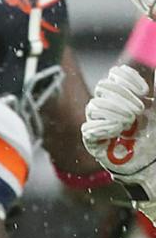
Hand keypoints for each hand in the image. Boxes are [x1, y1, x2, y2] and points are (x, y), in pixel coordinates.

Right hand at [80, 64, 155, 200]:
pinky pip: (89, 129)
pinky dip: (103, 126)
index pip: (114, 76)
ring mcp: (100, 123)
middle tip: (140, 111)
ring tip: (130, 122)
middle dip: (122, 96)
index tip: (144, 91)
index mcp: (126, 95)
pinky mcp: (93, 142)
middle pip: (103, 88)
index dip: (126, 78)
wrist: (155, 162)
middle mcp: (110, 107)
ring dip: (114, 111)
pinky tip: (118, 130)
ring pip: (94, 106)